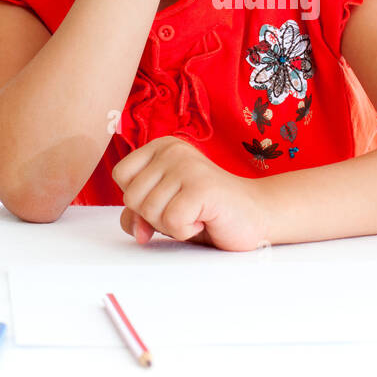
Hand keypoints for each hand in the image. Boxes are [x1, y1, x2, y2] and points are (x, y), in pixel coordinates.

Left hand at [112, 136, 269, 251]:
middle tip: (186, 209)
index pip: (120, 175)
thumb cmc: (207, 211)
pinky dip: (186, 231)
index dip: (139, 198)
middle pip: (131, 197)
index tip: (169, 199)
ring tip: (197, 212)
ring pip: (148, 212)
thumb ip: (139, 215)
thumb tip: (136, 230)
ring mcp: (188, 166)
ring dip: (173, 225)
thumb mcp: (164, 210)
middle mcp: (173, 149)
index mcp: (161, 146)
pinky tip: (205, 218)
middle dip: (155, 216)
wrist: (256, 215)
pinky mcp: (201, 186)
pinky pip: (171, 221)